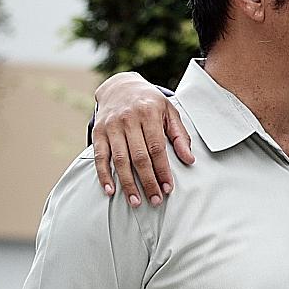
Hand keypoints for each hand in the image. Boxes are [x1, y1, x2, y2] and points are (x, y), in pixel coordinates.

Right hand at [92, 72, 194, 205]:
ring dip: (127, 183)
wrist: (120, 86)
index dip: (162, 170)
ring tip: (136, 201)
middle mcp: (128, 119)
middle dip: (148, 181)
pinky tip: (110, 190)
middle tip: (155, 200)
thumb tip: (189, 159)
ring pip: (119, 160)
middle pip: (139, 157)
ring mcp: (111, 126)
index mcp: (149, 114)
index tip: (168, 188)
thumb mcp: (170, 112)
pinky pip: (100, 157)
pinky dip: (103, 175)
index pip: (157, 148)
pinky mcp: (98, 132)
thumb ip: (180, 136)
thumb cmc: (150, 103)